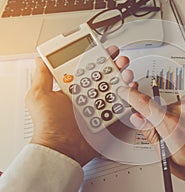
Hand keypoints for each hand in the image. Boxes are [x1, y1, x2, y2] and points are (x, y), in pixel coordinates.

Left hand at [26, 46, 133, 166]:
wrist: (61, 149)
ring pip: (114, 88)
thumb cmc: (48, 124)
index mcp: (72, 88)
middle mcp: (86, 96)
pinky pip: (120, 105)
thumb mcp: (39, 95)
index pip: (87, 68)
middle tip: (120, 59)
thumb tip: (41, 58)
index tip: (105, 50)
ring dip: (123, 77)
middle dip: (114, 65)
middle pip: (104, 76)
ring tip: (125, 72)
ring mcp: (98, 106)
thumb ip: (42, 75)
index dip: (97, 58)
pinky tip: (130, 89)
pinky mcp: (107, 117)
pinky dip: (128, 97)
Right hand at [118, 87, 184, 191]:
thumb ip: (152, 136)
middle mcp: (183, 111)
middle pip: (160, 109)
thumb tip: (139, 119)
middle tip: (175, 138)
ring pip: (174, 108)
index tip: (126, 92)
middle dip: (161, 121)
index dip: (131, 96)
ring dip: (176, 119)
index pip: (143, 103)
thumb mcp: (171, 160)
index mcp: (171, 126)